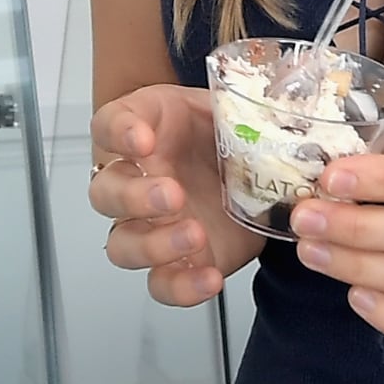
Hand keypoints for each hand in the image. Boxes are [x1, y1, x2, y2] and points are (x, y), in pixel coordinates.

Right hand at [89, 84, 262, 305]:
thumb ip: (235, 103)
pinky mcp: (176, 262)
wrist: (249, 171)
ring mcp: (150, 226)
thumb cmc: (225, 133)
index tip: (142, 139)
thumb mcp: (228, 105)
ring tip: (193, 235)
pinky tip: (209, 277)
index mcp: (142, 132)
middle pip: (105, 193)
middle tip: (173, 193)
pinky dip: (180, 286)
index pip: (107, 126)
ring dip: (153, 245)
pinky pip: (160, 284)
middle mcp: (134, 180)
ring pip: (123, 245)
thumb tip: (277, 96)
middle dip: (134, 197)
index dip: (118, 133)